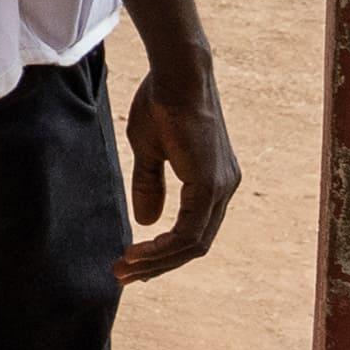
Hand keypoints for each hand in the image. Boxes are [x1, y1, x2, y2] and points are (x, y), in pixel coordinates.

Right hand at [117, 41, 240, 282]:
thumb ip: (151, 185)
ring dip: (158, 260)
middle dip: (158, 263)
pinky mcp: (211, 184)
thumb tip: (146, 222)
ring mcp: (222, 187)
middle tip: (125, 274)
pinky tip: (139, 252)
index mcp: (213, 180)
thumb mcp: (149, 150)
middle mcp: (225, 187)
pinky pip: (191, 230)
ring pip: (194, 243)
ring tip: (125, 267)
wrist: (176, 75)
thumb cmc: (161, 102)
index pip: (193, 229)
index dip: (162, 250)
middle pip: (195, 243)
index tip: (131, 260)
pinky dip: (164, 247)